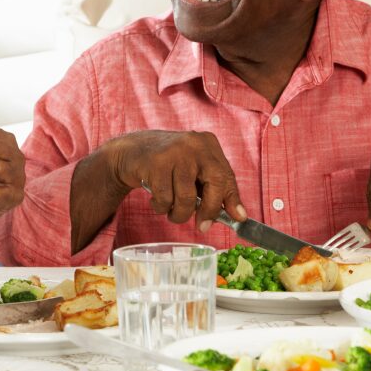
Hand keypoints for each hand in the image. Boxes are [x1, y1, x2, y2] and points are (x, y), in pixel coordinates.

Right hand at [109, 130, 245, 229]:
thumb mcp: (193, 171)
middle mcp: (195, 144)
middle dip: (209, 210)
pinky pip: (165, 198)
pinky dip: (161, 207)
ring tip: (172, 212)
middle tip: (202, 227)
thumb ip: (213, 189)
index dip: (232, 200)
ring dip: (179, 214)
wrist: (132, 151)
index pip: (227, 175)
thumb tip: (238, 216)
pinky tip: (156, 200)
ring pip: (187, 197)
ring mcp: (176, 152)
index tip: (238, 219)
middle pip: (214, 183)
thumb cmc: (168, 165)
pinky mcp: (156, 163)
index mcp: (208, 144)